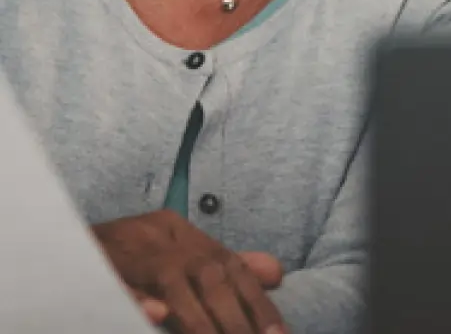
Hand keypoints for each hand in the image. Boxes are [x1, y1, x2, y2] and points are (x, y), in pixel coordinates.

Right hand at [92, 210, 286, 333]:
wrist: (68, 235)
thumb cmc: (133, 252)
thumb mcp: (181, 252)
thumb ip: (227, 264)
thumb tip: (276, 272)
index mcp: (186, 236)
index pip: (231, 268)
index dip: (257, 301)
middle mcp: (165, 239)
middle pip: (210, 275)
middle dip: (237, 315)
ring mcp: (132, 251)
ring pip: (173, 283)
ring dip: (198, 320)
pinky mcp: (98, 266)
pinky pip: (118, 286)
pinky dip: (136, 301)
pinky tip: (155, 317)